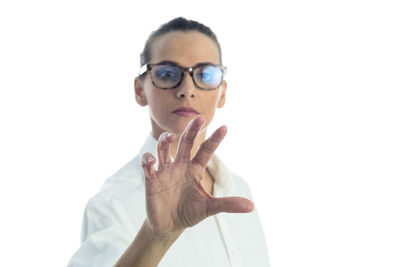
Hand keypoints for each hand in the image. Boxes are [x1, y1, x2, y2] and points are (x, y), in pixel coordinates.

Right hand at [141, 116, 253, 235]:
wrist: (169, 225)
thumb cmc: (190, 212)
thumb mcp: (209, 208)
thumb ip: (228, 204)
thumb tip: (252, 206)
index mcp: (195, 169)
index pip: (205, 150)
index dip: (215, 140)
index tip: (225, 128)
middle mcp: (180, 165)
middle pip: (185, 142)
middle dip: (192, 130)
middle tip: (200, 118)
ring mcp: (165, 170)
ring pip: (163, 148)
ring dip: (165, 141)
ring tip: (171, 138)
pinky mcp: (152, 179)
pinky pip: (147, 164)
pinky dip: (147, 160)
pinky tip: (152, 161)